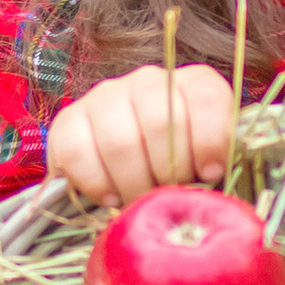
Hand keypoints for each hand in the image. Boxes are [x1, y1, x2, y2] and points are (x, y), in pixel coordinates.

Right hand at [47, 63, 235, 205]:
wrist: (131, 175)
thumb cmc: (180, 172)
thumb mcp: (209, 166)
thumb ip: (216, 168)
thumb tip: (211, 186)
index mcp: (194, 84)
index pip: (206, 98)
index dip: (210, 140)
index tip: (209, 174)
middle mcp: (149, 81)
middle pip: (160, 123)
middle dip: (167, 174)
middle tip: (168, 199)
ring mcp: (106, 96)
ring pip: (119, 142)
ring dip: (133, 184)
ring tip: (140, 203)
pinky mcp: (69, 121)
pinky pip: (76, 152)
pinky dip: (96, 184)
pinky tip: (110, 196)